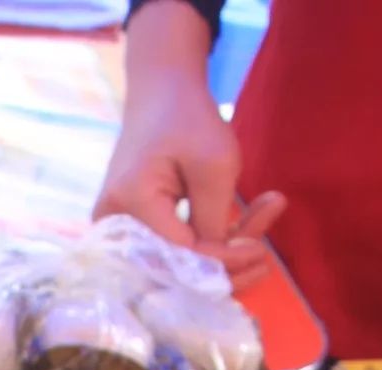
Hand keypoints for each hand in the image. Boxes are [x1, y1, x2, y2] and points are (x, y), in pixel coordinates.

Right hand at [96, 0, 285, 288]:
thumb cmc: (187, 117)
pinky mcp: (134, 228)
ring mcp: (120, 227)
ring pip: (180, 260)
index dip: (224, 259)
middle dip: (227, 260)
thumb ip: (214, 220)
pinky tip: (248, 220)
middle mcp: (114, 223)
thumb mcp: (214, 163)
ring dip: (226, 247)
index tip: (262, 250)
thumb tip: (221, 266)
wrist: (161, 92)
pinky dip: (213, 238)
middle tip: (267, 248)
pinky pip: (176, 248)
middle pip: (178, 266)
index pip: (182, 254)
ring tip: (265, 217)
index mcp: (131, 201)